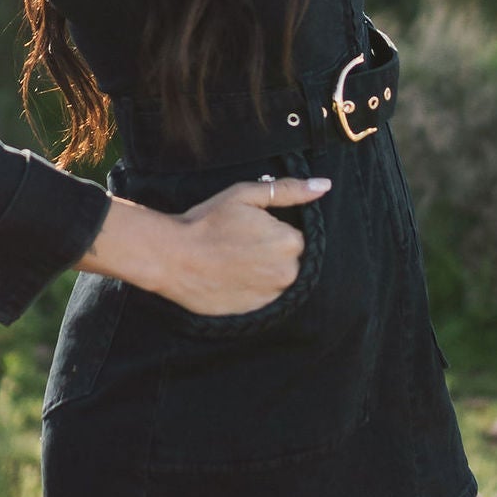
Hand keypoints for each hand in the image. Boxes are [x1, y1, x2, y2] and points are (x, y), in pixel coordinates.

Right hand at [81, 173, 330, 315]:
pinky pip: (263, 296)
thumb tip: (324, 185)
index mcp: (289, 242)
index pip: (293, 236)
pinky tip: (231, 277)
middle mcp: (287, 272)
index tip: (247, 229)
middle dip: (270, 251)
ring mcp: (271, 295)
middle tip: (237, 244)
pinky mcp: (256, 312)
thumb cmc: (207, 222)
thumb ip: (289, 190)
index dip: (270, 230)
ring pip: (276, 278)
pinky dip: (252, 288)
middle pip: (288, 259)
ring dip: (262, 271)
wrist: (172, 257)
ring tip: (233, 262)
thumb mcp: (246, 196)